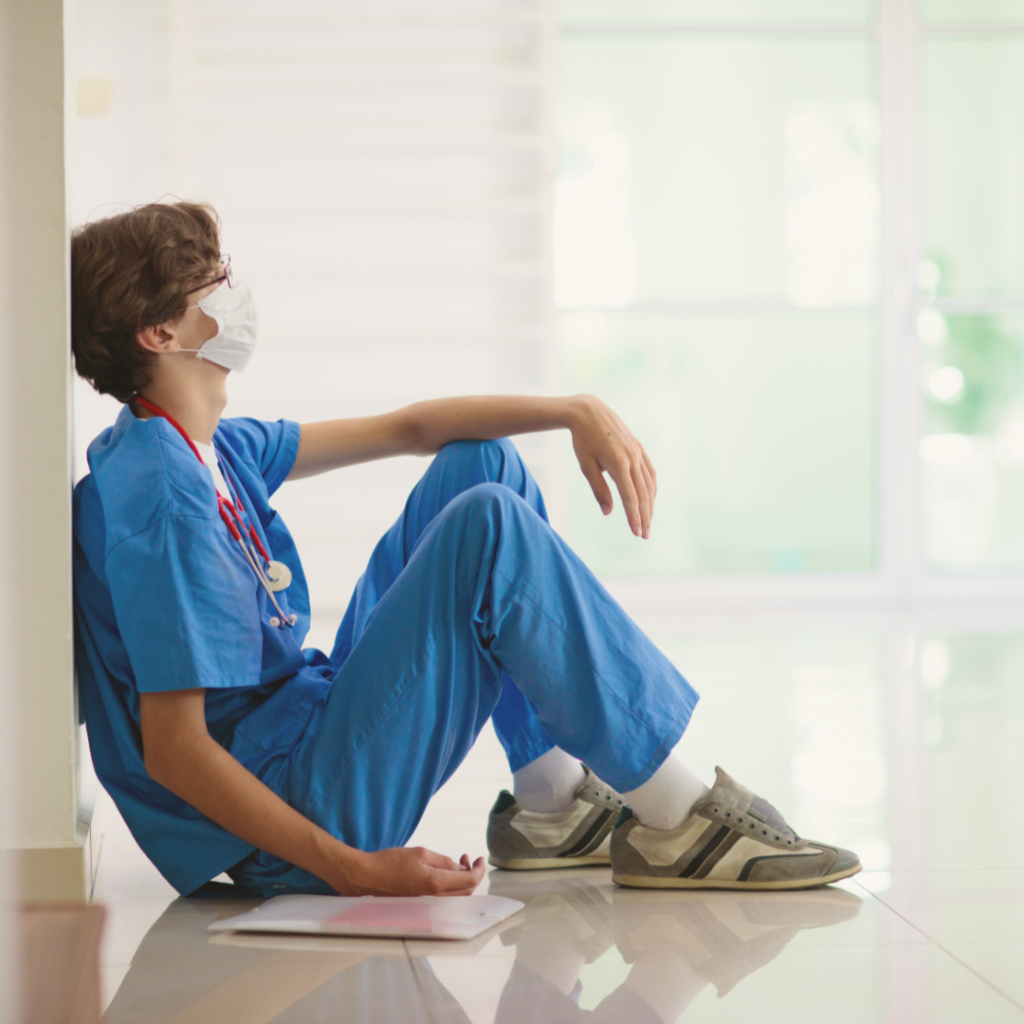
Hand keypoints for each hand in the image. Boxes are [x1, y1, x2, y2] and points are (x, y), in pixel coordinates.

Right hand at [335, 846, 485, 896]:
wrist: (366, 877)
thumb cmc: (390, 862)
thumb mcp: (420, 853)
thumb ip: (443, 861)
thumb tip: (458, 868)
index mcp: (435, 884)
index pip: (469, 881)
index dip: (479, 870)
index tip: (480, 858)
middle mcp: (434, 899)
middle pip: (466, 892)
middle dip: (472, 874)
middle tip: (468, 858)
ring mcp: (427, 904)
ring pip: (456, 896)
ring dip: (462, 880)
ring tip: (458, 862)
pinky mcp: (420, 905)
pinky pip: (444, 898)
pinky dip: (450, 886)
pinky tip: (444, 872)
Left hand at [567, 395, 657, 538]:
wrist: (589, 412)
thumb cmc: (583, 441)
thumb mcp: (586, 466)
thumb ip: (599, 489)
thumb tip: (609, 512)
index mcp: (618, 464)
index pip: (630, 497)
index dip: (634, 516)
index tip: (636, 532)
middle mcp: (632, 458)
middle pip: (643, 493)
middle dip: (645, 516)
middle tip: (644, 535)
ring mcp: (638, 452)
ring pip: (649, 484)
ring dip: (650, 504)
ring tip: (647, 521)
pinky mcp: (639, 447)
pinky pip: (650, 471)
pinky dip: (652, 487)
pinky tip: (650, 498)